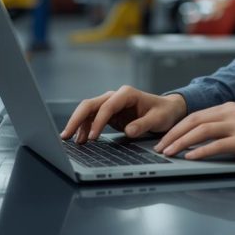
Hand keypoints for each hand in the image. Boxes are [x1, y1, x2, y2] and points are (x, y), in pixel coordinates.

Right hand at [59, 85, 186, 143]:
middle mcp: (115, 96)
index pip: (107, 106)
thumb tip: (129, 131)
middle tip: (67, 135)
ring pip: (88, 111)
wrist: (167, 110)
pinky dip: (85, 127)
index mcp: (127, 94)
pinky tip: (81, 138)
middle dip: (77, 119)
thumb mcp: (157, 119)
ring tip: (70, 140)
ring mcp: (110, 104)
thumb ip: (143, 124)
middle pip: (90, 105)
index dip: (98, 122)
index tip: (93, 137)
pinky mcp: (109, 113)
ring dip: (78, 124)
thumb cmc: (163, 112)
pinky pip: (92, 118)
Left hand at [154, 102, 234, 169]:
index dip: (177, 127)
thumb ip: (225, 128)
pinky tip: (190, 157)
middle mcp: (232, 112)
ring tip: (169, 153)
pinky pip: (217, 145)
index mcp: (230, 107)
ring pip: (201, 131)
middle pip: (194, 120)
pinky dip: (200, 151)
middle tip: (159, 147)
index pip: (196, 115)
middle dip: (173, 134)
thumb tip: (201, 139)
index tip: (165, 139)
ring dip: (181, 142)